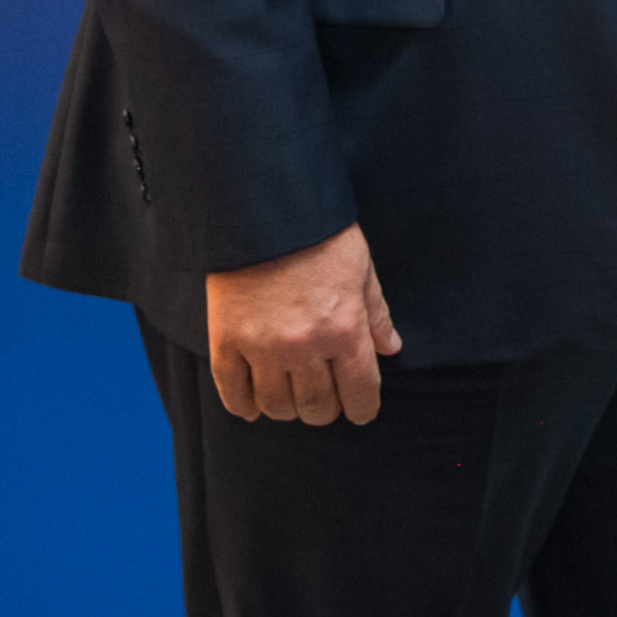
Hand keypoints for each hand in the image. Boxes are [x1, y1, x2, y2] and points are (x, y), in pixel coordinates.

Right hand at [205, 222, 398, 425]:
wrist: (263, 206)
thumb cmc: (319, 234)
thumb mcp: (361, 269)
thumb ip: (376, 315)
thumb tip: (390, 349)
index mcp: (344, 329)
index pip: (360, 393)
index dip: (363, 409)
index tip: (360, 410)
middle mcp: (304, 346)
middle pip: (317, 407)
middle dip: (326, 410)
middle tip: (325, 400)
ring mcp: (261, 347)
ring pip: (277, 406)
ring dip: (287, 409)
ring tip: (290, 397)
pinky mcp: (226, 341)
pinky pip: (232, 391)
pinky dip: (243, 406)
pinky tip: (251, 407)